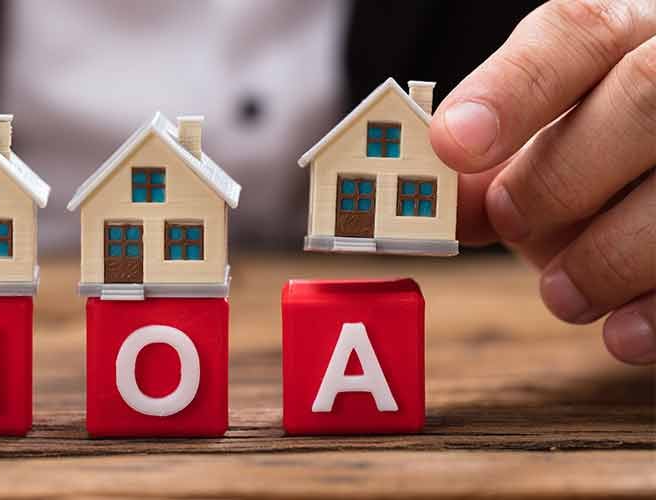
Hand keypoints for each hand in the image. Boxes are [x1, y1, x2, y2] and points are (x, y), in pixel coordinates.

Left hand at [431, 0, 655, 364]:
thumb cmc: (605, 156)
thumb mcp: (549, 148)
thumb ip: (492, 168)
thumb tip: (440, 207)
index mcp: (631, 37)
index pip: (576, 32)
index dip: (509, 90)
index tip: (452, 144)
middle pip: (644, 94)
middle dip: (561, 174)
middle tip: (510, 223)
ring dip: (609, 255)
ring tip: (564, 294)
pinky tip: (623, 332)